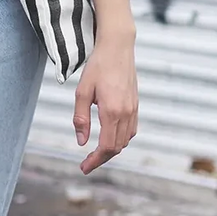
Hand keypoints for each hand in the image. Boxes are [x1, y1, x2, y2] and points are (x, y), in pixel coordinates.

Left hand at [74, 35, 137, 173]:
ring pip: (125, 140)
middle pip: (116, 147)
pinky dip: (120, 139)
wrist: (118, 48)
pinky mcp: (136, 105)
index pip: (106, 146)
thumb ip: (81, 118)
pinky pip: (131, 130)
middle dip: (101, 159)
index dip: (95, 160)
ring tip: (95, 154)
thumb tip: (81, 142)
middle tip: (85, 165)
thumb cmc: (97, 67)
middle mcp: (126, 113)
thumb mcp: (82, 91)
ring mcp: (133, 109)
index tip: (83, 168)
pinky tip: (109, 138)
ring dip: (111, 150)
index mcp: (112, 111)